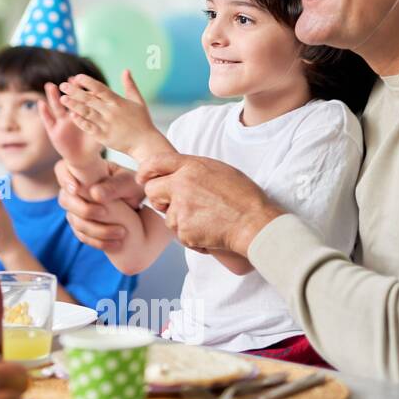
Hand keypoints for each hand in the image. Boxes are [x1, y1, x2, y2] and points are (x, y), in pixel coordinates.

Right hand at [37, 82, 102, 173]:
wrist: (85, 158)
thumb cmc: (94, 142)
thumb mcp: (102, 130)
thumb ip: (104, 120)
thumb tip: (116, 110)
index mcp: (83, 113)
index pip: (81, 98)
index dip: (79, 88)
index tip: (77, 79)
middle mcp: (71, 115)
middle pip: (68, 100)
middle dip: (66, 90)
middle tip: (64, 81)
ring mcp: (61, 122)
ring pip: (57, 107)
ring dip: (53, 97)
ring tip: (50, 86)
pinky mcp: (54, 132)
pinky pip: (48, 121)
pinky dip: (44, 112)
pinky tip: (41, 103)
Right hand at [55, 159, 138, 252]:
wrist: (142, 209)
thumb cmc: (135, 188)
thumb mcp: (130, 184)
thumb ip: (115, 186)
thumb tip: (95, 194)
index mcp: (85, 171)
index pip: (62, 169)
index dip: (64, 179)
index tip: (76, 189)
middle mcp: (77, 189)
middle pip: (65, 199)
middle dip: (83, 209)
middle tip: (104, 213)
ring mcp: (77, 208)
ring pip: (74, 220)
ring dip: (96, 229)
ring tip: (121, 232)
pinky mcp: (82, 225)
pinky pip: (82, 235)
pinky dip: (98, 241)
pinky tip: (116, 243)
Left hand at [59, 70, 170, 159]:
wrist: (145, 144)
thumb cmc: (142, 122)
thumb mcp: (138, 101)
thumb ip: (130, 85)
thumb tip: (126, 70)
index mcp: (118, 101)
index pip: (100, 88)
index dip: (87, 82)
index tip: (77, 77)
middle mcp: (110, 112)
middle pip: (89, 99)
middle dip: (75, 91)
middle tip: (62, 85)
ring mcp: (106, 124)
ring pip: (86, 112)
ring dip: (73, 105)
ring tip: (62, 99)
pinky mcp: (103, 136)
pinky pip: (88, 127)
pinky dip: (80, 121)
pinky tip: (71, 115)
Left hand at [136, 152, 282, 255]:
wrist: (255, 224)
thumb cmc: (244, 197)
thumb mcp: (219, 171)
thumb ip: (194, 170)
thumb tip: (177, 174)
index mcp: (191, 167)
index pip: (156, 162)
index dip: (146, 171)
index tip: (143, 178)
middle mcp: (181, 185)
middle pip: (152, 190)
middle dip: (159, 199)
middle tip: (174, 205)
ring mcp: (181, 208)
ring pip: (167, 216)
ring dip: (180, 220)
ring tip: (206, 220)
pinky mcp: (183, 230)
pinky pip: (179, 234)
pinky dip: (191, 236)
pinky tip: (209, 232)